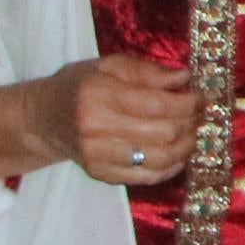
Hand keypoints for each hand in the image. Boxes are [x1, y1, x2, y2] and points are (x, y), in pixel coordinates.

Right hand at [40, 55, 203, 186]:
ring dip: (187, 146)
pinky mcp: (101, 174)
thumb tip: (185, 77)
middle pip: (164, 133)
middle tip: (200, 114)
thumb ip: (147, 71)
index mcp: (98, 95)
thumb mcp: (108, 66)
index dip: (189, 102)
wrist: (43, 119)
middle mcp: (96, 128)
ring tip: (193, 132)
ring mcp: (98, 155)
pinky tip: (178, 153)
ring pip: (160, 158)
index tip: (202, 97)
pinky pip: (148, 177)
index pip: (157, 104)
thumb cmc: (79, 86)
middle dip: (192, 123)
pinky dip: (172, 167)